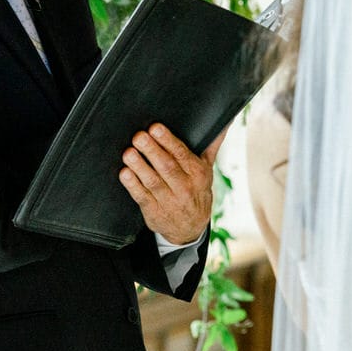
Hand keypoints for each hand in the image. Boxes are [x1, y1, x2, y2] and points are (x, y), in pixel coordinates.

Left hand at [119, 124, 224, 243]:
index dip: (168, 141)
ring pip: (153, 181)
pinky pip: (141, 196)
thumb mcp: (207, 169)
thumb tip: (226, 122)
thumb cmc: (196, 191)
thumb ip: (212, 144)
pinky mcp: (153, 211)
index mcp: (198, 173)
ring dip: (140, 166)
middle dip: (152, 150)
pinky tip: (125, 173)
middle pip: (167, 166)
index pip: (182, 154)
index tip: (156, 128)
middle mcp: (185, 187)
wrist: (190, 228)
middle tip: (139, 136)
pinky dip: (133, 185)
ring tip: (129, 153)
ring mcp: (168, 200)